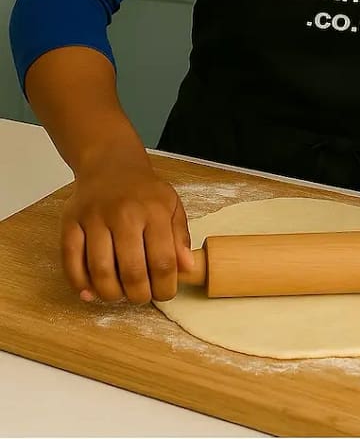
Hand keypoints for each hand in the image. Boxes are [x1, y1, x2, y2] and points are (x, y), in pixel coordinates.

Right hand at [61, 151, 194, 304]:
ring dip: (111, 294)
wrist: (110, 164)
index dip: (165, 288)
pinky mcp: (70, 223)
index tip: (164, 293)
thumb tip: (187, 269)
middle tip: (141, 296)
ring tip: (120, 294)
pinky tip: (92, 291)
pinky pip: (71, 263)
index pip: (163, 262)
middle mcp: (123, 214)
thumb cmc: (144, 190)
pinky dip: (80, 284)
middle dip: (139, 296)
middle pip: (131, 272)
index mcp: (154, 211)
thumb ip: (180, 237)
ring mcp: (94, 219)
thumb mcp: (171, 205)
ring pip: (100, 272)